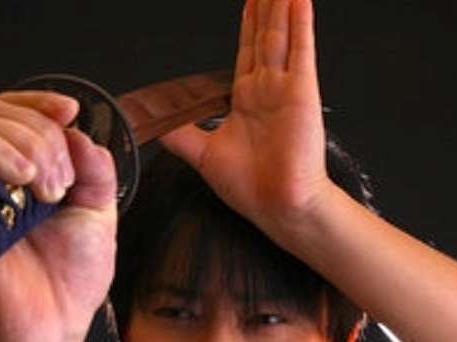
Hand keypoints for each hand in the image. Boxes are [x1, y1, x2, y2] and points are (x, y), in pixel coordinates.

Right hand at [0, 91, 117, 341]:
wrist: (47, 334)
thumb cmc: (67, 285)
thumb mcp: (98, 215)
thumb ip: (95, 170)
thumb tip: (77, 132)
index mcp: (22, 177)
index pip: (16, 115)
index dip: (41, 103)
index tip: (71, 111)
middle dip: (41, 133)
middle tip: (64, 180)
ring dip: (24, 144)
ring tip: (49, 188)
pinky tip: (25, 180)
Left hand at [160, 0, 331, 231]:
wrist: (278, 205)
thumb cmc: (252, 187)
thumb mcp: (203, 154)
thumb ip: (180, 134)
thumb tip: (155, 122)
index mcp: (246, 101)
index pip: (246, 51)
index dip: (247, 24)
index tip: (249, 1)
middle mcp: (267, 90)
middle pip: (264, 36)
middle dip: (265, 7)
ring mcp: (285, 89)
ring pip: (280, 35)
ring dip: (281, 6)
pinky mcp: (301, 92)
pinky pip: (300, 51)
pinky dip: (301, 24)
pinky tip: (298, 0)